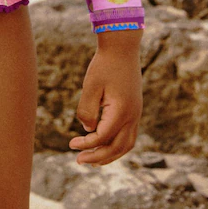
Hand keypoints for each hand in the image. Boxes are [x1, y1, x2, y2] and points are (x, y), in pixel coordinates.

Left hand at [68, 43, 142, 164]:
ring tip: (93, 159)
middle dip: (98, 157)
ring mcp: (136, 113)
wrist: (122, 47)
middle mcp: (133, 116)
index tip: (71, 144)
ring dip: (110, 154)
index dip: (86, 144)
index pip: (103, 137)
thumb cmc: (104, 64)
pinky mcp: (135, 109)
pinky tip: (104, 144)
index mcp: (122, 111)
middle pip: (117, 148)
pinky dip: (117, 145)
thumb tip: (88, 131)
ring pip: (126, 145)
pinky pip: (129, 135)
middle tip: (79, 161)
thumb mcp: (91, 86)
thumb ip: (88, 110)